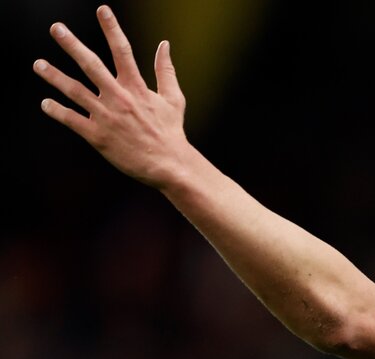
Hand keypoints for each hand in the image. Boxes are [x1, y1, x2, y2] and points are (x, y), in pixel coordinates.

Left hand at [33, 5, 187, 188]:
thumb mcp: (174, 99)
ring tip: (38, 64)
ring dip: (55, 77)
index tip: (102, 10)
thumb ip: (166, 70)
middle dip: (72, 45)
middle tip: (57, 28)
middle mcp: (119, 98)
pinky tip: (45, 104)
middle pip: (92, 65)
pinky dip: (57, 112)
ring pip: (75, 92)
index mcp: (137, 88)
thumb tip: (164, 44)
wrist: (169, 165)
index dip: (112, 29)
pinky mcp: (98, 136)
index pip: (122, 51)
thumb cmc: (171, 132)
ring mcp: (106, 117)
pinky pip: (72, 120)